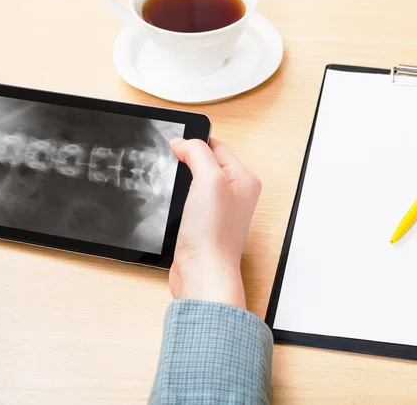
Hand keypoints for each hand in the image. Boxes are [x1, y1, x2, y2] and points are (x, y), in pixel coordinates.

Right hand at [168, 137, 261, 308]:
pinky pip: (188, 201)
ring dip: (180, 182)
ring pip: (194, 182)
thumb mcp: (208, 179)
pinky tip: (173, 205)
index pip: (217, 146)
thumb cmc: (213, 235)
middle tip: (172, 164)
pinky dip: (177, 200)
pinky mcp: (203, 224)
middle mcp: (235, 194)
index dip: (194, 143)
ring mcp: (218, 210)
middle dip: (186, 162)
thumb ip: (197, 153)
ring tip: (173, 187)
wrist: (202, 273)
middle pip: (205, 163)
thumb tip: (181, 142)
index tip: (175, 145)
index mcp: (244, 180)